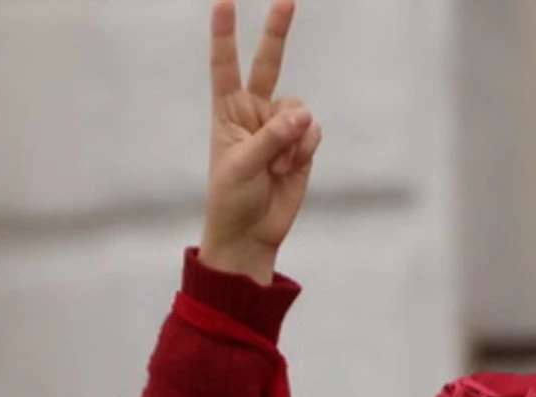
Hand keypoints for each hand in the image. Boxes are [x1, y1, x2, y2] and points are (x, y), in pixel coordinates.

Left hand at [198, 0, 322, 283]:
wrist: (252, 234)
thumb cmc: (232, 199)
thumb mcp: (243, 165)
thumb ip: (271, 137)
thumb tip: (304, 115)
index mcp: (227, 110)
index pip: (225, 65)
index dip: (224, 34)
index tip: (223, 2)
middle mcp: (254, 111)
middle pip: (267, 63)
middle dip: (278, 32)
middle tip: (287, 0)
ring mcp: (279, 127)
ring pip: (299, 109)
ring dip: (292, 138)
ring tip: (277, 167)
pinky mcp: (301, 146)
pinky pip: (312, 132)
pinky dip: (305, 150)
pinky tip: (290, 170)